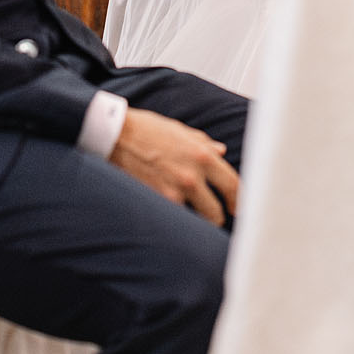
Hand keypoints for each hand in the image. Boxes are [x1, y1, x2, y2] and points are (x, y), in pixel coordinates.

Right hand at [109, 108, 240, 225]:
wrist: (114, 136)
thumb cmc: (145, 130)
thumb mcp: (179, 131)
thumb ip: (203, 143)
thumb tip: (221, 151)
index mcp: (202, 155)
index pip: (232, 186)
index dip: (239, 201)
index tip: (237, 207)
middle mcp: (191, 176)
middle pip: (216, 213)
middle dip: (216, 216)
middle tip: (214, 216)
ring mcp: (173, 192)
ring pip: (194, 222)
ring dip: (195, 221)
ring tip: (190, 217)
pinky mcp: (155, 202)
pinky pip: (173, 219)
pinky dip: (174, 220)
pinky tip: (170, 215)